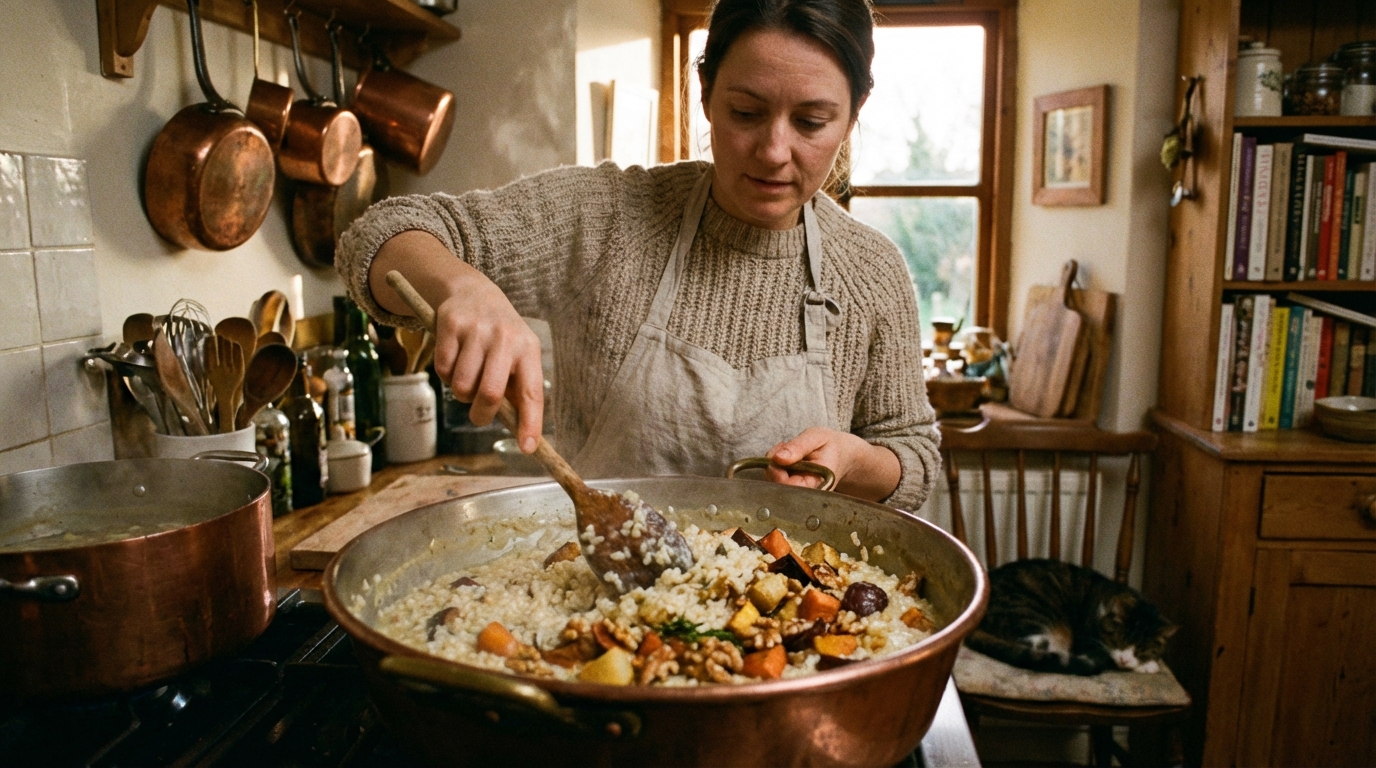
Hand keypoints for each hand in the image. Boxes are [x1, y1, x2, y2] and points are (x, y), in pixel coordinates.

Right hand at [370, 231, 543, 452]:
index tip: (527, 447)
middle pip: (490, 393)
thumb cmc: (499, 337)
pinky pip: (442, 369)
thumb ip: (517, 390)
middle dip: (481, 414)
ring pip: (462, 385)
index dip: (530, 422)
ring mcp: (477, 329)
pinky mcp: (451, 323)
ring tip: (468, 377)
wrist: (473, 291)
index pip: (532, 392)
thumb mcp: (517, 355)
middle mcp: (506, 337)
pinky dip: (445, 375)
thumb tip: (521, 434)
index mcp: (528, 349)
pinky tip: (454, 359)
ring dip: (461, 393)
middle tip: (479, 415)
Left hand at [764, 427, 900, 501]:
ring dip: (773, 463)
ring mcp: (797, 492)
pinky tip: (786, 456)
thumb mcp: (817, 437)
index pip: (787, 487)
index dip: (777, 471)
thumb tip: (777, 458)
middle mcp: (805, 493)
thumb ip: (798, 447)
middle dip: (773, 464)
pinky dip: (775, 465)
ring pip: (772, 482)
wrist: (841, 454)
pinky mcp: (790, 488)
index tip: (781, 452)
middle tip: (784, 446)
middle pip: (775, 486)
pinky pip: (774, 478)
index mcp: (815, 484)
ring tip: (788, 449)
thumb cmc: (830, 445)